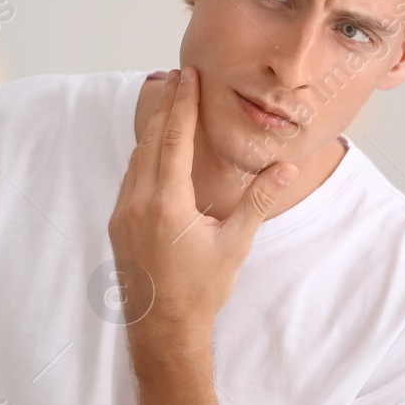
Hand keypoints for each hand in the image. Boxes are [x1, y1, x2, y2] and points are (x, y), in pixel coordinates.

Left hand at [106, 67, 296, 344]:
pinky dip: (144, 156)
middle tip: (178, 74)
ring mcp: (123, 213)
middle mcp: (138, 202)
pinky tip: (155, 148)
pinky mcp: (118, 224)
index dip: (182, 104)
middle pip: (151, 140)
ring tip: (169, 102)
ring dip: (154, 129)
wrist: (162, 330)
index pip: (174, 139)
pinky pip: (130, 178)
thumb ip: (258, 200)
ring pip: (137, 158)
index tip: (188, 75)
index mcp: (167, 203)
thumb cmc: (202, 290)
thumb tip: (287, 166)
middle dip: (166, 105)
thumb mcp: (235, 244)